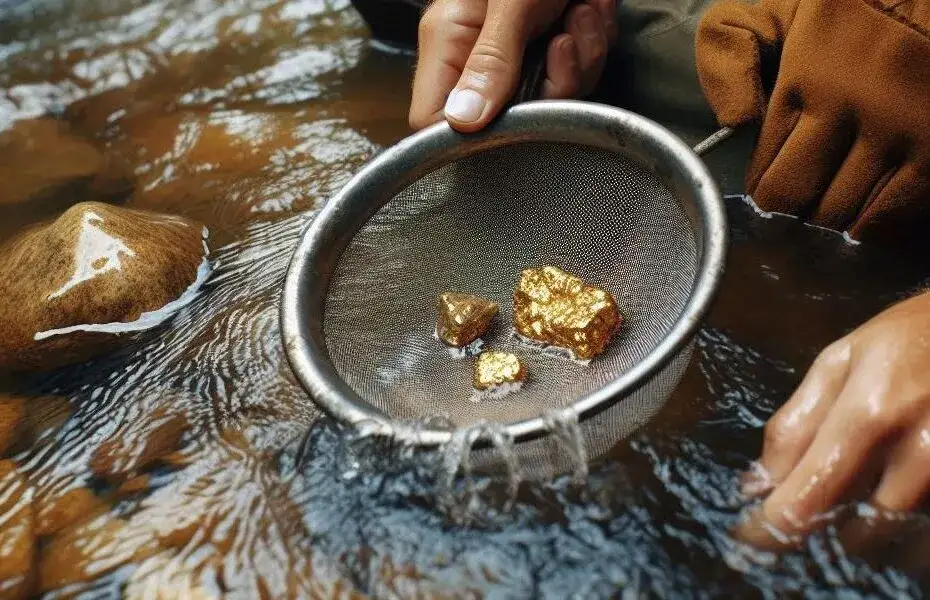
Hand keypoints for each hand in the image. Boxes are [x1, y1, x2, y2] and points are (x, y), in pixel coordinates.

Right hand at [409, 0, 617, 131]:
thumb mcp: (511, 2)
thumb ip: (490, 61)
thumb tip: (461, 122)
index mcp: (449, 41)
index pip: (434, 121)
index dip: (468, 137)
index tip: (510, 123)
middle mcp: (479, 53)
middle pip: (507, 117)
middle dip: (552, 85)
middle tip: (565, 41)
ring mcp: (518, 50)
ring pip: (551, 96)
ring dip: (581, 57)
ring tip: (582, 11)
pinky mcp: (553, 44)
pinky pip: (577, 72)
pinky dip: (593, 42)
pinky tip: (592, 8)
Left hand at [695, 0, 929, 243]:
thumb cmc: (849, 10)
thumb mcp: (776, 11)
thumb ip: (730, 50)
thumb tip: (734, 119)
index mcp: (803, 74)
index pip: (762, 164)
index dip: (761, 186)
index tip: (769, 186)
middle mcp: (849, 104)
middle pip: (793, 197)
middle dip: (787, 211)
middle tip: (795, 206)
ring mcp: (897, 128)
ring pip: (839, 214)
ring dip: (827, 222)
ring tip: (827, 209)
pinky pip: (892, 215)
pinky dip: (871, 228)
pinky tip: (863, 221)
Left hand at [738, 290, 929, 546]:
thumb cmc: (906, 341)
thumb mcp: (837, 363)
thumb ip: (795, 424)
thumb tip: (756, 484)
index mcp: (870, 412)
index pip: (810, 493)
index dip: (773, 528)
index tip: (749, 541)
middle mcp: (919, 450)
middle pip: (855, 532)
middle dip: (818, 535)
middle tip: (794, 526)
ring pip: (896, 540)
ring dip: (860, 537)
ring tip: (841, 510)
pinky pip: (927, 531)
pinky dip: (902, 533)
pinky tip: (882, 511)